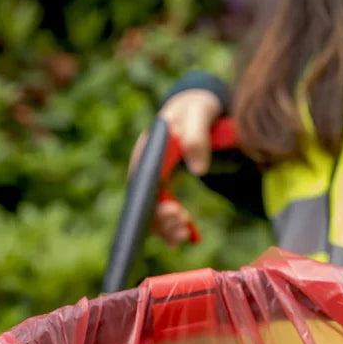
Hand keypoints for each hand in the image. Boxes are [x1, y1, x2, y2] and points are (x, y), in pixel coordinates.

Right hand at [129, 88, 222, 246]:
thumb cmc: (197, 108)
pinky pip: (166, 209)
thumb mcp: (199, 114)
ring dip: (167, 226)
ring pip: (155, 210)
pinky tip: (186, 236)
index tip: (171, 211)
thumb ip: (197, 138)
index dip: (152, 202)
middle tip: (182, 228)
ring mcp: (156, 178)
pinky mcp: (167, 185)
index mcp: (149, 150)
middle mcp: (148, 167)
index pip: (142, 182)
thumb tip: (198, 170)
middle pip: (146, 201)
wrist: (200, 107)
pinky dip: (174, 225)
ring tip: (184, 235)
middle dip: (161, 220)